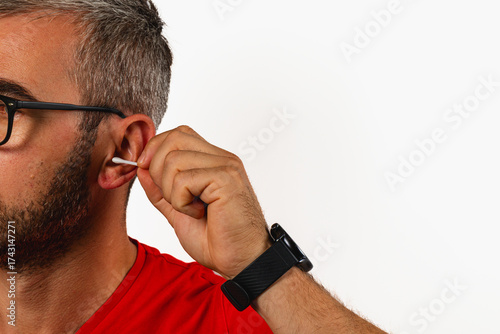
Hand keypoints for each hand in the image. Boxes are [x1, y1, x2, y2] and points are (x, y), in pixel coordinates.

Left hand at [136, 125, 270, 278]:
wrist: (242, 260)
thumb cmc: (218, 239)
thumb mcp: (177, 211)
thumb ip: (160, 189)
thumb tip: (140, 167)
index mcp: (213, 161)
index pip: (178, 134)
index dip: (156, 150)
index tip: (148, 174)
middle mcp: (222, 158)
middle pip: (174, 138)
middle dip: (157, 169)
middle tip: (172, 197)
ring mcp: (226, 166)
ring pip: (174, 160)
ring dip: (171, 192)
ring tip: (191, 209)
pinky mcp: (226, 179)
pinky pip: (183, 180)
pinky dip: (182, 202)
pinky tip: (199, 213)